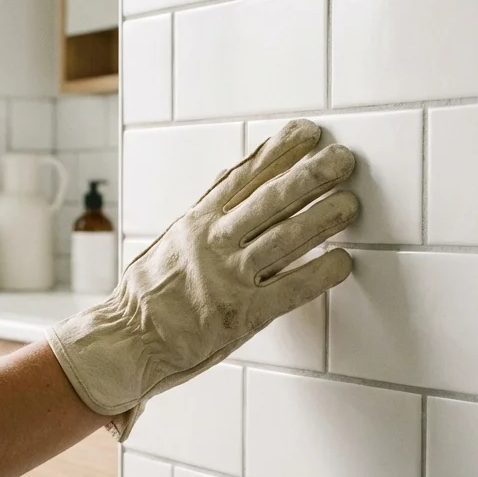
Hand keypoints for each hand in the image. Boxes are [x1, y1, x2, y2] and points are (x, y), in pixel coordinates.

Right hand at [47, 119, 358, 438]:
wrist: (127, 343)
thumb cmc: (148, 295)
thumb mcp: (170, 240)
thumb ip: (206, 209)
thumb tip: (234, 172)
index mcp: (195, 222)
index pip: (243, 176)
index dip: (280, 151)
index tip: (309, 133)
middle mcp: (212, 243)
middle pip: (270, 200)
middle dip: (311, 176)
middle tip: (343, 160)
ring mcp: (227, 278)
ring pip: (284, 238)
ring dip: (322, 218)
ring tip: (351, 203)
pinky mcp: (241, 315)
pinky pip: (289, 290)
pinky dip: (319, 274)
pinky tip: (343, 262)